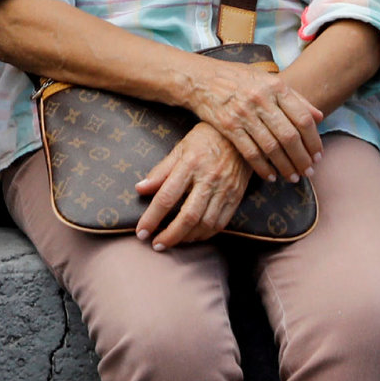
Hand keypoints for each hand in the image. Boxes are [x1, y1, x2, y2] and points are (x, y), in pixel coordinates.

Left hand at [134, 123, 248, 248]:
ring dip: (187, 238)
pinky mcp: (236, 196)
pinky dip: (205, 234)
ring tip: (172, 241)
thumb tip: (139, 189)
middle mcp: (209, 178)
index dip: (152, 217)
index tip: (141, 232)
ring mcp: (225, 189)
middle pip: (188, 216)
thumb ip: (160, 171)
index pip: (167, 196)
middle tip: (156, 245)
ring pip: (205, 223)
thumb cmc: (205, 139)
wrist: (240, 135)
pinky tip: (193, 236)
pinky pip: (221, 223)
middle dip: (170, 235)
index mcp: (190, 164)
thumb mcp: (180, 149)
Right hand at [179, 54, 322, 184]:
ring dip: (285, 166)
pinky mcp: (228, 126)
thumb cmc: (238, 78)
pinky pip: (250, 153)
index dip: (314, 140)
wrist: (201, 79)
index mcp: (275, 86)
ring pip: (272, 147)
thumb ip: (294, 97)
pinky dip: (263, 167)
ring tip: (294, 177)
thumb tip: (319, 116)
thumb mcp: (267, 80)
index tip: (318, 155)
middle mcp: (261, 99)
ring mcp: (244, 113)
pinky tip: (271, 176)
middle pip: (289, 136)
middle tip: (310, 171)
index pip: (303, 118)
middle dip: (302, 158)